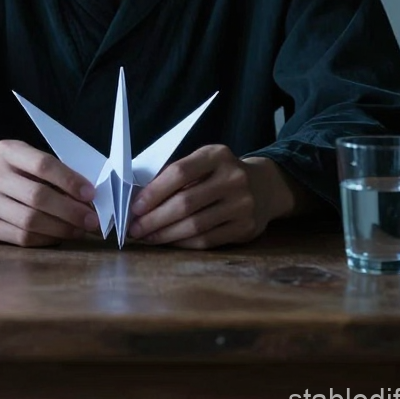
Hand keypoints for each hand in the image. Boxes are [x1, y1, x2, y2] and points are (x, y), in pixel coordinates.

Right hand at [0, 140, 97, 247]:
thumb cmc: (6, 172)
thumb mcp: (21, 159)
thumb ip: (49, 172)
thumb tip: (87, 196)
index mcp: (6, 151)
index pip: (42, 164)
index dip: (69, 180)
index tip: (90, 194)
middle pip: (38, 196)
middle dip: (70, 211)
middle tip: (92, 220)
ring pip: (30, 221)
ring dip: (62, 228)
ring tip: (80, 230)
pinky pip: (21, 237)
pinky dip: (46, 239)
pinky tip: (59, 236)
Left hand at [127, 146, 293, 248]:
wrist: (264, 187)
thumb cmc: (221, 173)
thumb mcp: (204, 161)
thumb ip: (178, 175)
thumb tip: (140, 199)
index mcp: (217, 155)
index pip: (179, 172)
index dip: (154, 192)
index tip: (135, 206)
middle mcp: (233, 178)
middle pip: (185, 203)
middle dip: (155, 219)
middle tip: (135, 229)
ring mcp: (242, 204)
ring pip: (195, 226)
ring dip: (165, 234)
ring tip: (148, 237)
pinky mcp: (245, 228)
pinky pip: (207, 240)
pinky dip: (183, 243)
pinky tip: (169, 242)